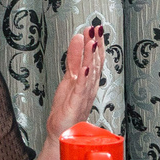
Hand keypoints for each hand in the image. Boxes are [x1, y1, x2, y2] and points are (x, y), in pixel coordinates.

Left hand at [45, 24, 106, 139]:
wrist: (61, 132)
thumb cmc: (67, 107)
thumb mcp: (69, 78)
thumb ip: (74, 59)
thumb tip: (78, 39)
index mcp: (89, 80)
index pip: (96, 58)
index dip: (98, 43)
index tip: (97, 27)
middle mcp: (90, 86)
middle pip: (96, 63)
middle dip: (96, 45)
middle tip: (96, 28)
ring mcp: (84, 95)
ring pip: (90, 73)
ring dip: (91, 57)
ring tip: (92, 41)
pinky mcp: (76, 103)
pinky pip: (81, 89)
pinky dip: (84, 77)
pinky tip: (86, 67)